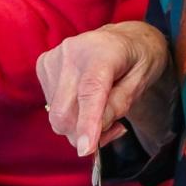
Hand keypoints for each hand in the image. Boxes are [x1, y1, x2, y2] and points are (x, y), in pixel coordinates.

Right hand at [36, 21, 170, 156]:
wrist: (124, 36)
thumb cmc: (137, 58)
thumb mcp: (141, 82)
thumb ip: (119, 105)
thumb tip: (95, 131)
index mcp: (102, 50)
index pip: (90, 91)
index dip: (88, 122)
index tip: (86, 149)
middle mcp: (71, 52)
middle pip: (65, 111)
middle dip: (84, 133)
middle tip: (112, 130)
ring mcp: (54, 57)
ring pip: (56, 114)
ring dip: (78, 125)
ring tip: (103, 112)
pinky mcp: (44, 65)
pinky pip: (52, 106)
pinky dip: (70, 113)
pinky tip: (85, 101)